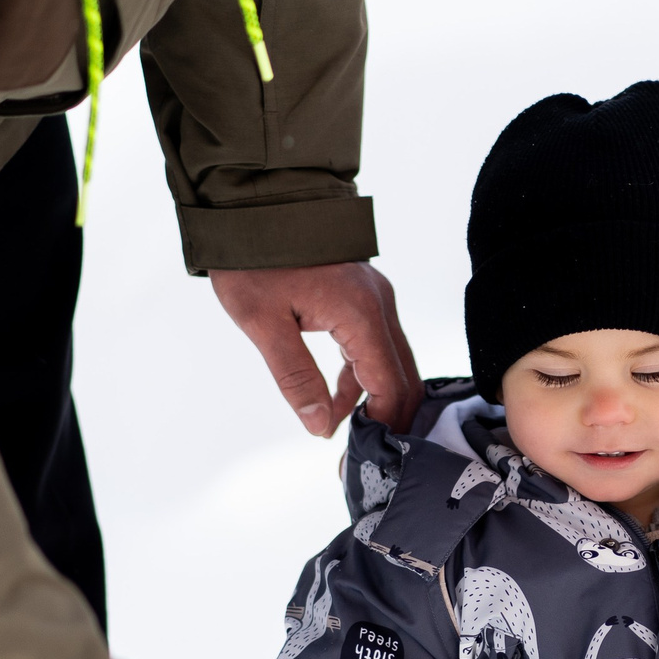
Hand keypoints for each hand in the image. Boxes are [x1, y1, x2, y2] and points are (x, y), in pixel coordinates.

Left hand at [210, 262, 421, 436]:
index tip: (364, 455)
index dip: (383, 425)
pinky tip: (336, 398)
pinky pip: (377, 345)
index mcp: (361, 314)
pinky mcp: (365, 296)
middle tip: (361, 454)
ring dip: (375, 398)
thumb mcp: (263, 322)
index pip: (390, 385)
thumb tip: (320, 427)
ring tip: (343, 431)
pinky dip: (363, 376)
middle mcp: (380, 305)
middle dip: (387, 418)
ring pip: (393, 362)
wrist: (254, 203)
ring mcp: (376, 298)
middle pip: (404, 376)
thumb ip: (295, 377)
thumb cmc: (254, 258)